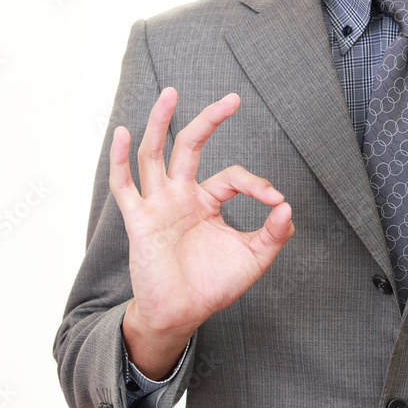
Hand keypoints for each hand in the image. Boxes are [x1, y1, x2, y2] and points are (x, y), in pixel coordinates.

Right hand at [109, 87, 294, 377]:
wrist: (182, 314)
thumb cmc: (212, 286)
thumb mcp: (253, 258)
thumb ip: (273, 234)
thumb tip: (288, 207)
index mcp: (207, 202)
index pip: (233, 176)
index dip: (257, 182)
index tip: (276, 200)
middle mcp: (181, 196)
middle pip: (190, 147)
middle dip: (209, 121)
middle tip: (231, 99)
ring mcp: (158, 205)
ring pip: (155, 155)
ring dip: (160, 123)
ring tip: (170, 94)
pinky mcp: (139, 221)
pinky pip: (124, 187)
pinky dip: (120, 160)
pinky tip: (122, 134)